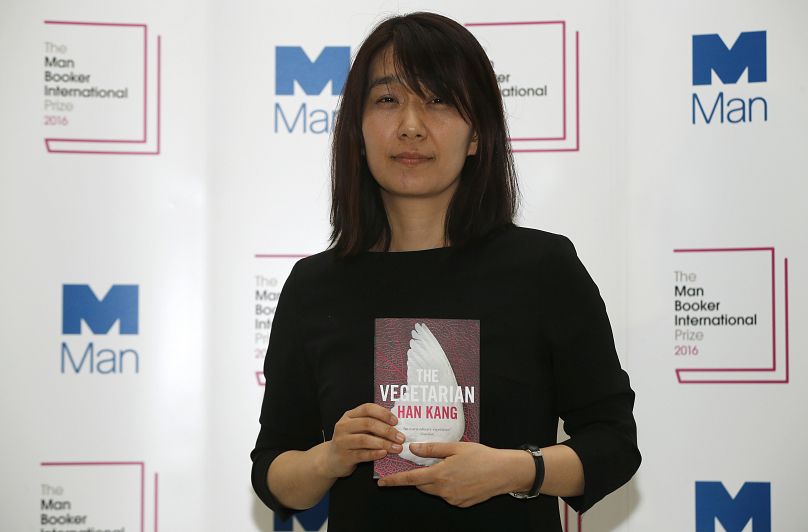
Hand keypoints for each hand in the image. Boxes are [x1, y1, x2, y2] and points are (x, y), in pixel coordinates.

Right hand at [319, 403, 405, 478]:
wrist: (331, 460)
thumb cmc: (350, 441)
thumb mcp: (357, 428)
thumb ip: (371, 424)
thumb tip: (396, 426)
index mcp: (349, 416)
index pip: (367, 408)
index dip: (383, 413)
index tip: (396, 421)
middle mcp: (343, 426)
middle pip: (368, 424)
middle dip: (387, 430)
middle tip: (400, 437)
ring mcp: (342, 441)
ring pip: (365, 440)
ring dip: (383, 443)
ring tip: (397, 448)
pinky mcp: (344, 456)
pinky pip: (362, 454)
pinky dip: (375, 454)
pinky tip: (384, 453)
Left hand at [377, 442, 528, 506]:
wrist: (504, 472)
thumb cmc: (482, 456)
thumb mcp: (455, 447)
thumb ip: (432, 448)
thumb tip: (413, 448)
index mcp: (440, 475)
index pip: (411, 479)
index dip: (395, 481)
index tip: (382, 482)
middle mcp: (444, 490)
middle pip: (422, 485)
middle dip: (419, 476)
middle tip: (424, 463)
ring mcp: (453, 499)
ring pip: (435, 490)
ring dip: (435, 480)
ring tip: (450, 466)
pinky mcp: (461, 504)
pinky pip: (447, 495)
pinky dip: (447, 486)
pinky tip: (460, 475)